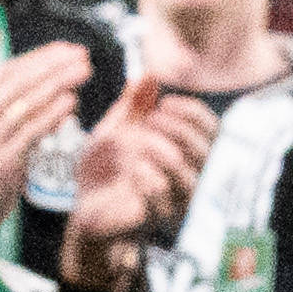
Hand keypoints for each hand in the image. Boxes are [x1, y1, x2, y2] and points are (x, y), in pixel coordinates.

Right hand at [0, 41, 95, 249]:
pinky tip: (71, 102)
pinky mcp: (1, 161)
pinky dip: (53, 113)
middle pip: (18, 81)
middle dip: (53, 64)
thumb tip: (56, 94)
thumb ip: (11, 114)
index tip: (64, 49)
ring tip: (83, 70)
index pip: (5, 72)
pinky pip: (32, 130)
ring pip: (27, 101)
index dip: (38, 58)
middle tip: (81, 54)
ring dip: (58, 82)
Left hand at [69, 74, 218, 250]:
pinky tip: (133, 169)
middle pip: (206, 152)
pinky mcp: (156, 217)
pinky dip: (150, 179)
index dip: (192, 113)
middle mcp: (187, 175)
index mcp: (184, 151)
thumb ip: (134, 104)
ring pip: (191, 178)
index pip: (210, 130)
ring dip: (165, 153)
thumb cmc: (105, 165)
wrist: (82, 201)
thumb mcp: (116, 127)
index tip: (164, 102)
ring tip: (139, 142)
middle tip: (151, 120)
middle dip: (180, 130)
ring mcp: (174, 199)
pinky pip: (164, 199)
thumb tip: (150, 74)